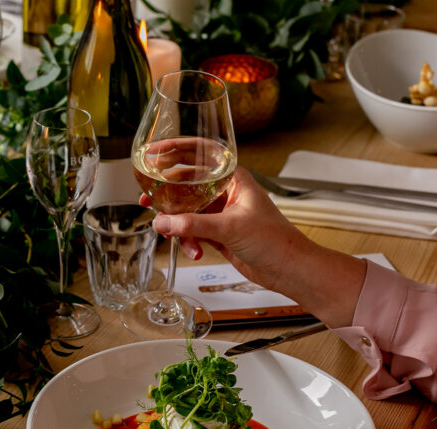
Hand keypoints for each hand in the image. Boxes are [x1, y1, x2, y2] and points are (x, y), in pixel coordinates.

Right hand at [143, 169, 366, 327]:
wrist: (288, 269)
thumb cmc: (274, 240)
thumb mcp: (230, 228)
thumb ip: (193, 225)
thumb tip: (162, 223)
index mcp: (233, 178)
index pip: (200, 155)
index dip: (175, 151)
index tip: (154, 154)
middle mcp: (225, 192)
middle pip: (187, 186)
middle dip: (168, 197)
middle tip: (148, 201)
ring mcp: (220, 213)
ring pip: (187, 212)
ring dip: (179, 227)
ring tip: (173, 237)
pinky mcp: (218, 233)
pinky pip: (193, 232)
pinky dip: (189, 241)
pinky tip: (196, 252)